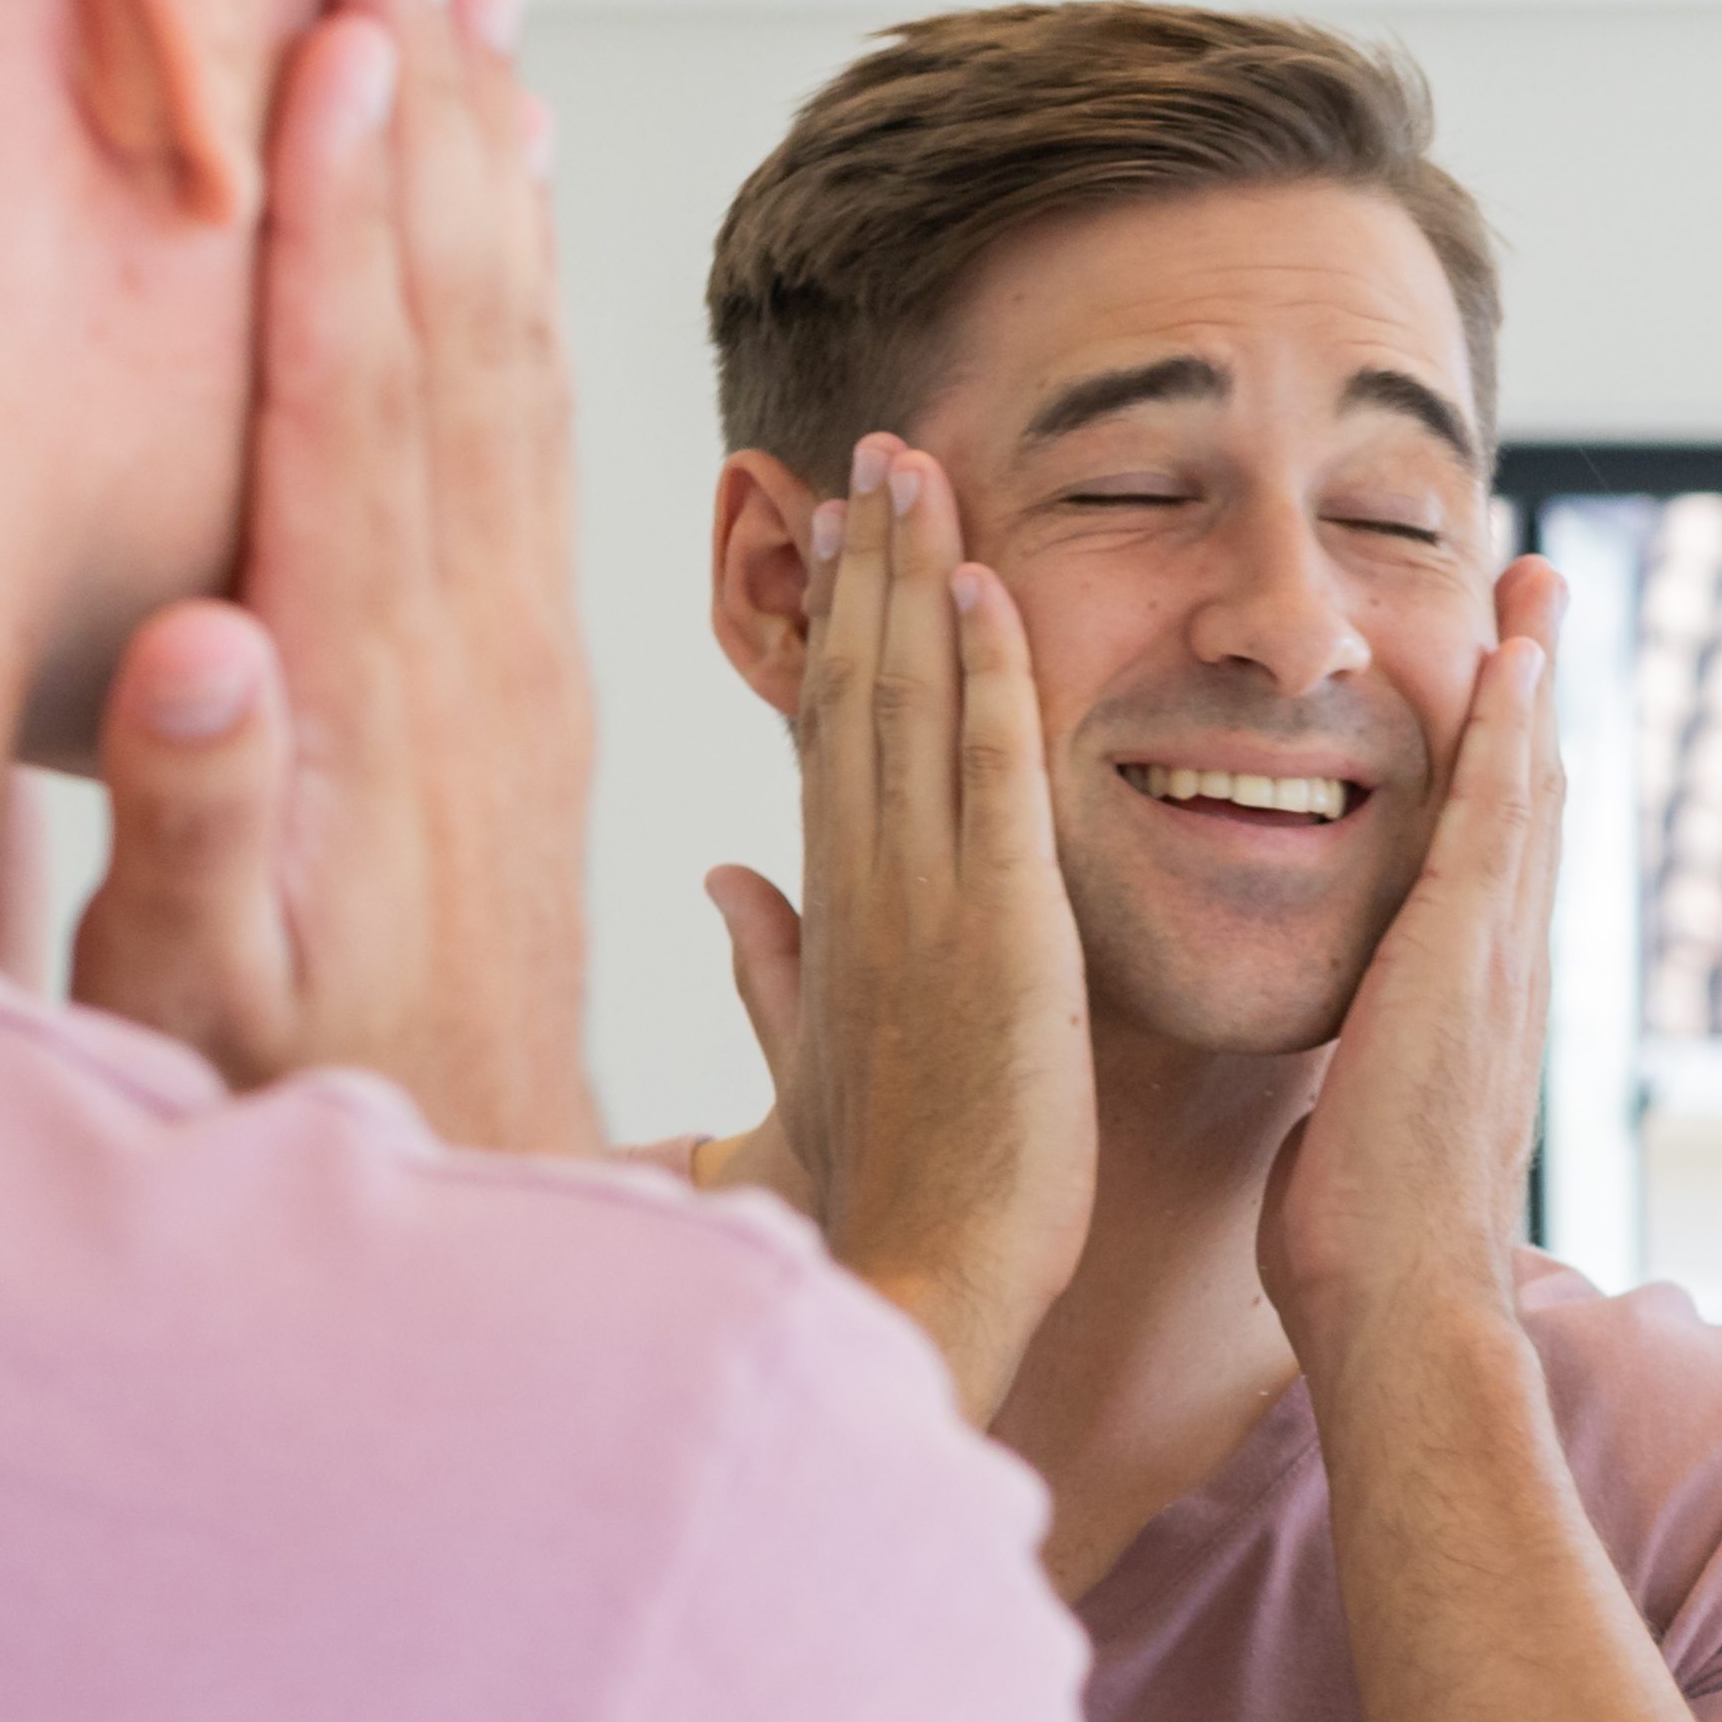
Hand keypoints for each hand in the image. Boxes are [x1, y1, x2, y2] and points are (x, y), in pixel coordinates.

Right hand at [69, 0, 599, 1156]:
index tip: (341, 45)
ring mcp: (510, 646)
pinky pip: (530, 434)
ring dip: (487, 165)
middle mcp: (464, 640)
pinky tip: (505, 190)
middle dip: (432, 120)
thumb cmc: (294, 1098)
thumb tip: (203, 655)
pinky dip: (512, 288)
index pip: (357, 406)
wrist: (467, 1206)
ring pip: (506, 354)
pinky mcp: (525, 668)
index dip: (339, 222)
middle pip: (452, 331)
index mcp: (370, 684)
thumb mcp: (209, 994)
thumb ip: (194, 829)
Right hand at [706, 438, 1096, 1412]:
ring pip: (907, 703)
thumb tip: (722, 881)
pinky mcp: (998, 933)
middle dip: (863, 561)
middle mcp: (857, 881)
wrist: (910, 1276)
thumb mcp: (802, 1064)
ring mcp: (920, 900)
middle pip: (852, 687)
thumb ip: (765, 966)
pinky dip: (987, 678)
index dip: (828, 621)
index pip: (824, 732)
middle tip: (876, 446)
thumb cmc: (875, 1192)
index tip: (833, 525)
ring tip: (920, 467)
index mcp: (827, 907)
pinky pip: (990, 777)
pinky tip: (988, 587)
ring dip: (917, 578)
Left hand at [1256, 560, 1567, 1389]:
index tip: (1495, 696)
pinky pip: (1494, 823)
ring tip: (1537, 588)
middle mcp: (1506, 976)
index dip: (1500, 776)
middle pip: (1531, 807)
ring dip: (1534, 685)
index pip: (1492, 869)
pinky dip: (1509, 737)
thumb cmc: (1364, 1259)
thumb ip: (1358, 1092)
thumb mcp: (1355, 1142)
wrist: (1403, 1312)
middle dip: (1536, 701)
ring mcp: (1498, 965)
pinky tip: (1513, 658)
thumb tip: (1337, 1096)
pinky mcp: (1466, 963)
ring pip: (1525, 793)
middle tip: (1540, 599)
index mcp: (1474, 1014)